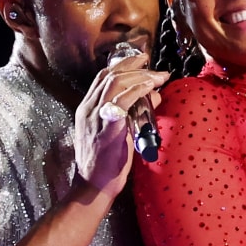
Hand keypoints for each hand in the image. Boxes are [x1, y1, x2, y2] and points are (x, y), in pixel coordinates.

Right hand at [75, 49, 169, 195]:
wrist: (94, 186)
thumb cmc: (107, 161)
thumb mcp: (118, 132)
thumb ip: (132, 112)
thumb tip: (154, 95)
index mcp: (87, 108)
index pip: (103, 76)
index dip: (124, 64)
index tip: (142, 59)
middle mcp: (88, 109)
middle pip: (110, 75)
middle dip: (135, 66)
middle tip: (156, 68)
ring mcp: (95, 119)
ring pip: (114, 84)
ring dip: (140, 77)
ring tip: (158, 77)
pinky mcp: (106, 130)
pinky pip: (120, 103)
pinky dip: (136, 92)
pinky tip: (149, 89)